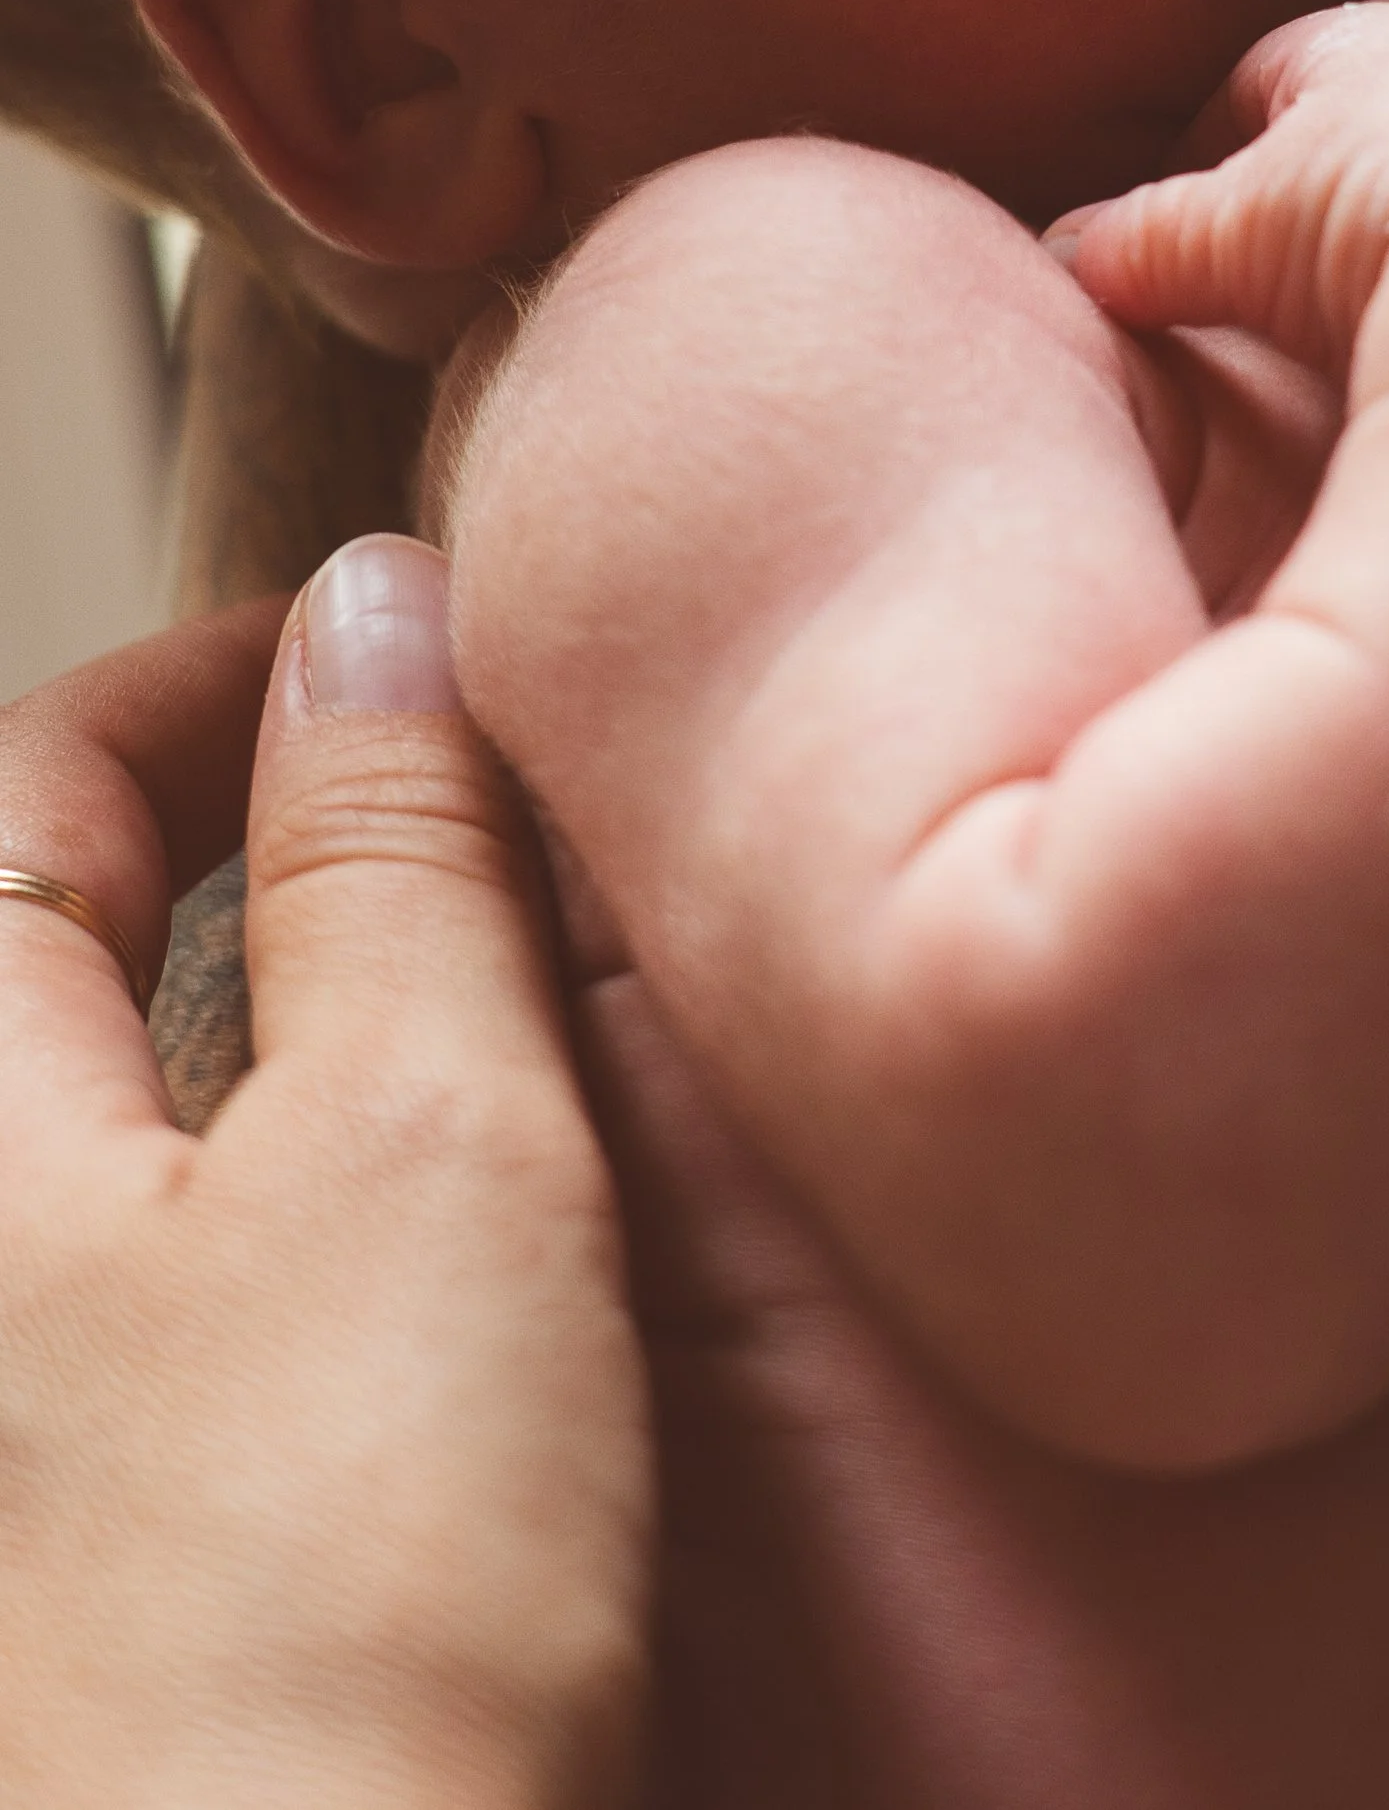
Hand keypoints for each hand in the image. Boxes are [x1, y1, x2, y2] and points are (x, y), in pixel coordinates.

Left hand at [0, 544, 649, 1809]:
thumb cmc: (317, 1618)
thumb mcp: (422, 1149)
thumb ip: (397, 855)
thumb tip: (379, 605)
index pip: (28, 778)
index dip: (224, 681)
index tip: (406, 653)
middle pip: (56, 963)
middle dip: (269, 866)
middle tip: (492, 850)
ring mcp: (18, 1436)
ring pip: (123, 1148)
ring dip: (300, 1062)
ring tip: (505, 1070)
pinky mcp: (79, 1579)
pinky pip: (160, 1324)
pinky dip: (301, 1248)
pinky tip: (443, 1324)